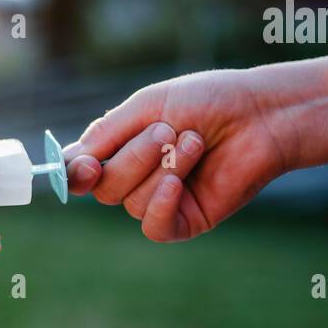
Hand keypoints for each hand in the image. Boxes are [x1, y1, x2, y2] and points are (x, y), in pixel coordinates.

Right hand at [62, 68, 297, 241]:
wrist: (262, 114)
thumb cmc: (208, 101)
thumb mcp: (148, 105)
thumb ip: (105, 135)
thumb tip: (65, 164)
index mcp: (119, 148)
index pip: (79, 172)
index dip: (75, 173)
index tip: (85, 165)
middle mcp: (135, 178)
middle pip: (104, 188)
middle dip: (134, 157)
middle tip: (168, 131)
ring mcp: (160, 201)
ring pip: (131, 202)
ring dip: (164, 167)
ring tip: (196, 142)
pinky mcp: (185, 221)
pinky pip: (154, 226)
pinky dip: (161, 204)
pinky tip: (178, 183)